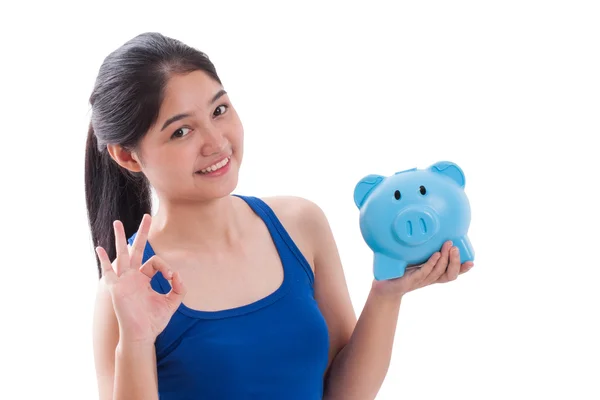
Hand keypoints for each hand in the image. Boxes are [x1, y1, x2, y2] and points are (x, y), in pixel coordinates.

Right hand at [96, 214, 185, 343]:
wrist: (142, 335)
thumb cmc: (154, 320)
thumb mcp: (173, 301)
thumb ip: (179, 287)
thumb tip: (177, 274)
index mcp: (144, 278)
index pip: (155, 262)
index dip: (165, 266)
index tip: (171, 276)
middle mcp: (132, 276)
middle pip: (136, 249)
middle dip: (143, 232)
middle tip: (147, 216)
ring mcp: (123, 281)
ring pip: (122, 254)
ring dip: (120, 238)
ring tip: (117, 222)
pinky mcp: (116, 288)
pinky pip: (108, 272)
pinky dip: (104, 260)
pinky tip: (99, 248)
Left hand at [371, 241, 473, 298]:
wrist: (385, 284)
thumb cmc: (401, 270)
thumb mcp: (415, 258)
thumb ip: (425, 249)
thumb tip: (433, 230)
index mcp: (434, 274)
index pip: (453, 273)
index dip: (463, 269)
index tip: (472, 262)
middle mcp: (430, 278)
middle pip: (449, 274)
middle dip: (456, 261)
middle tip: (456, 247)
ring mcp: (421, 280)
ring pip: (438, 272)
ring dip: (445, 259)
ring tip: (448, 246)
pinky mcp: (411, 280)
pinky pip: (424, 272)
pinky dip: (431, 263)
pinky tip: (435, 255)